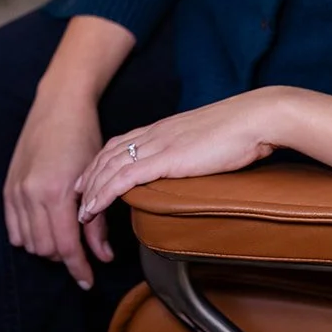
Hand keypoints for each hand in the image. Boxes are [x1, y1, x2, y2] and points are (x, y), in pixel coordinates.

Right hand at [4, 87, 113, 289]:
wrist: (59, 105)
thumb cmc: (84, 137)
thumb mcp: (97, 177)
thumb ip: (98, 221)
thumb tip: (104, 257)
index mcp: (57, 192)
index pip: (66, 246)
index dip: (78, 267)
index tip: (88, 281)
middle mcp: (31, 195)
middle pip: (46, 249)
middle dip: (66, 257)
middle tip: (83, 252)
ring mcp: (16, 192)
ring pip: (29, 243)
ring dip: (48, 247)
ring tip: (66, 236)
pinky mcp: (7, 189)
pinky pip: (14, 229)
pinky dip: (30, 236)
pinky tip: (46, 227)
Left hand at [76, 87, 284, 224]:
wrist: (256, 118)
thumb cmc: (243, 130)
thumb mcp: (209, 139)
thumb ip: (194, 150)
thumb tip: (194, 163)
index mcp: (166, 128)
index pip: (121, 143)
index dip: (101, 162)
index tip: (89, 180)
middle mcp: (156, 133)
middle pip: (108, 155)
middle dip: (89, 178)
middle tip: (76, 200)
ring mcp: (159, 144)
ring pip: (110, 167)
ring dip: (90, 191)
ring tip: (80, 213)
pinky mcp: (166, 158)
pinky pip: (123, 177)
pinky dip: (103, 194)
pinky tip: (93, 208)